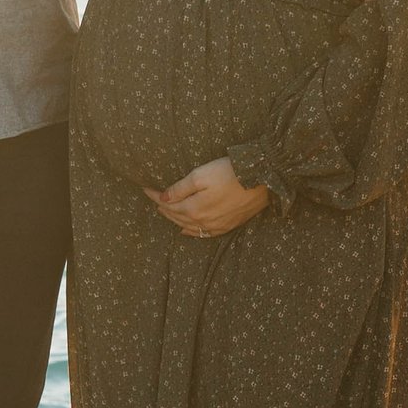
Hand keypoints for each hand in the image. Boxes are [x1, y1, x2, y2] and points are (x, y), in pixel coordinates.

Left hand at [148, 156, 273, 239]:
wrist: (261, 180)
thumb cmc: (230, 173)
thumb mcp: (201, 175)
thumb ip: (180, 188)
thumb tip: (163, 198)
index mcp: (194, 209)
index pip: (168, 204)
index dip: (155, 196)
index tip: (146, 189)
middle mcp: (203, 221)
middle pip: (177, 217)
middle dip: (164, 208)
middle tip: (155, 199)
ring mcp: (216, 226)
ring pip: (189, 226)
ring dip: (175, 220)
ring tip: (166, 212)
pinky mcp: (228, 225)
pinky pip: (204, 234)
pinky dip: (192, 232)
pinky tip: (187, 230)